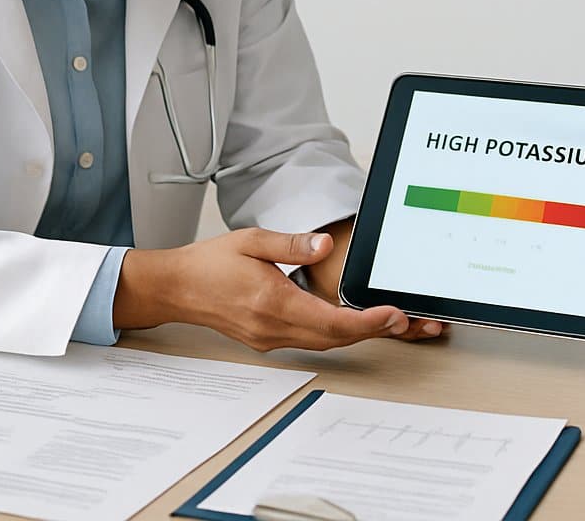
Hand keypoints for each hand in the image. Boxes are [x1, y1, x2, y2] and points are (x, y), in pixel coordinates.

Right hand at [115, 228, 410, 351]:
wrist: (178, 288)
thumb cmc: (211, 263)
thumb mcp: (252, 241)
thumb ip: (292, 244)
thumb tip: (325, 245)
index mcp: (272, 302)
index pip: (331, 322)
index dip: (367, 322)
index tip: (393, 315)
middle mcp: (273, 327)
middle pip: (335, 338)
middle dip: (373, 330)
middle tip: (405, 319)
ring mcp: (270, 338)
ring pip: (325, 343)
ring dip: (356, 334)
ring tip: (386, 321)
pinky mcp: (268, 340)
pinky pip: (310, 341)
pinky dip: (335, 334)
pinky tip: (350, 323)